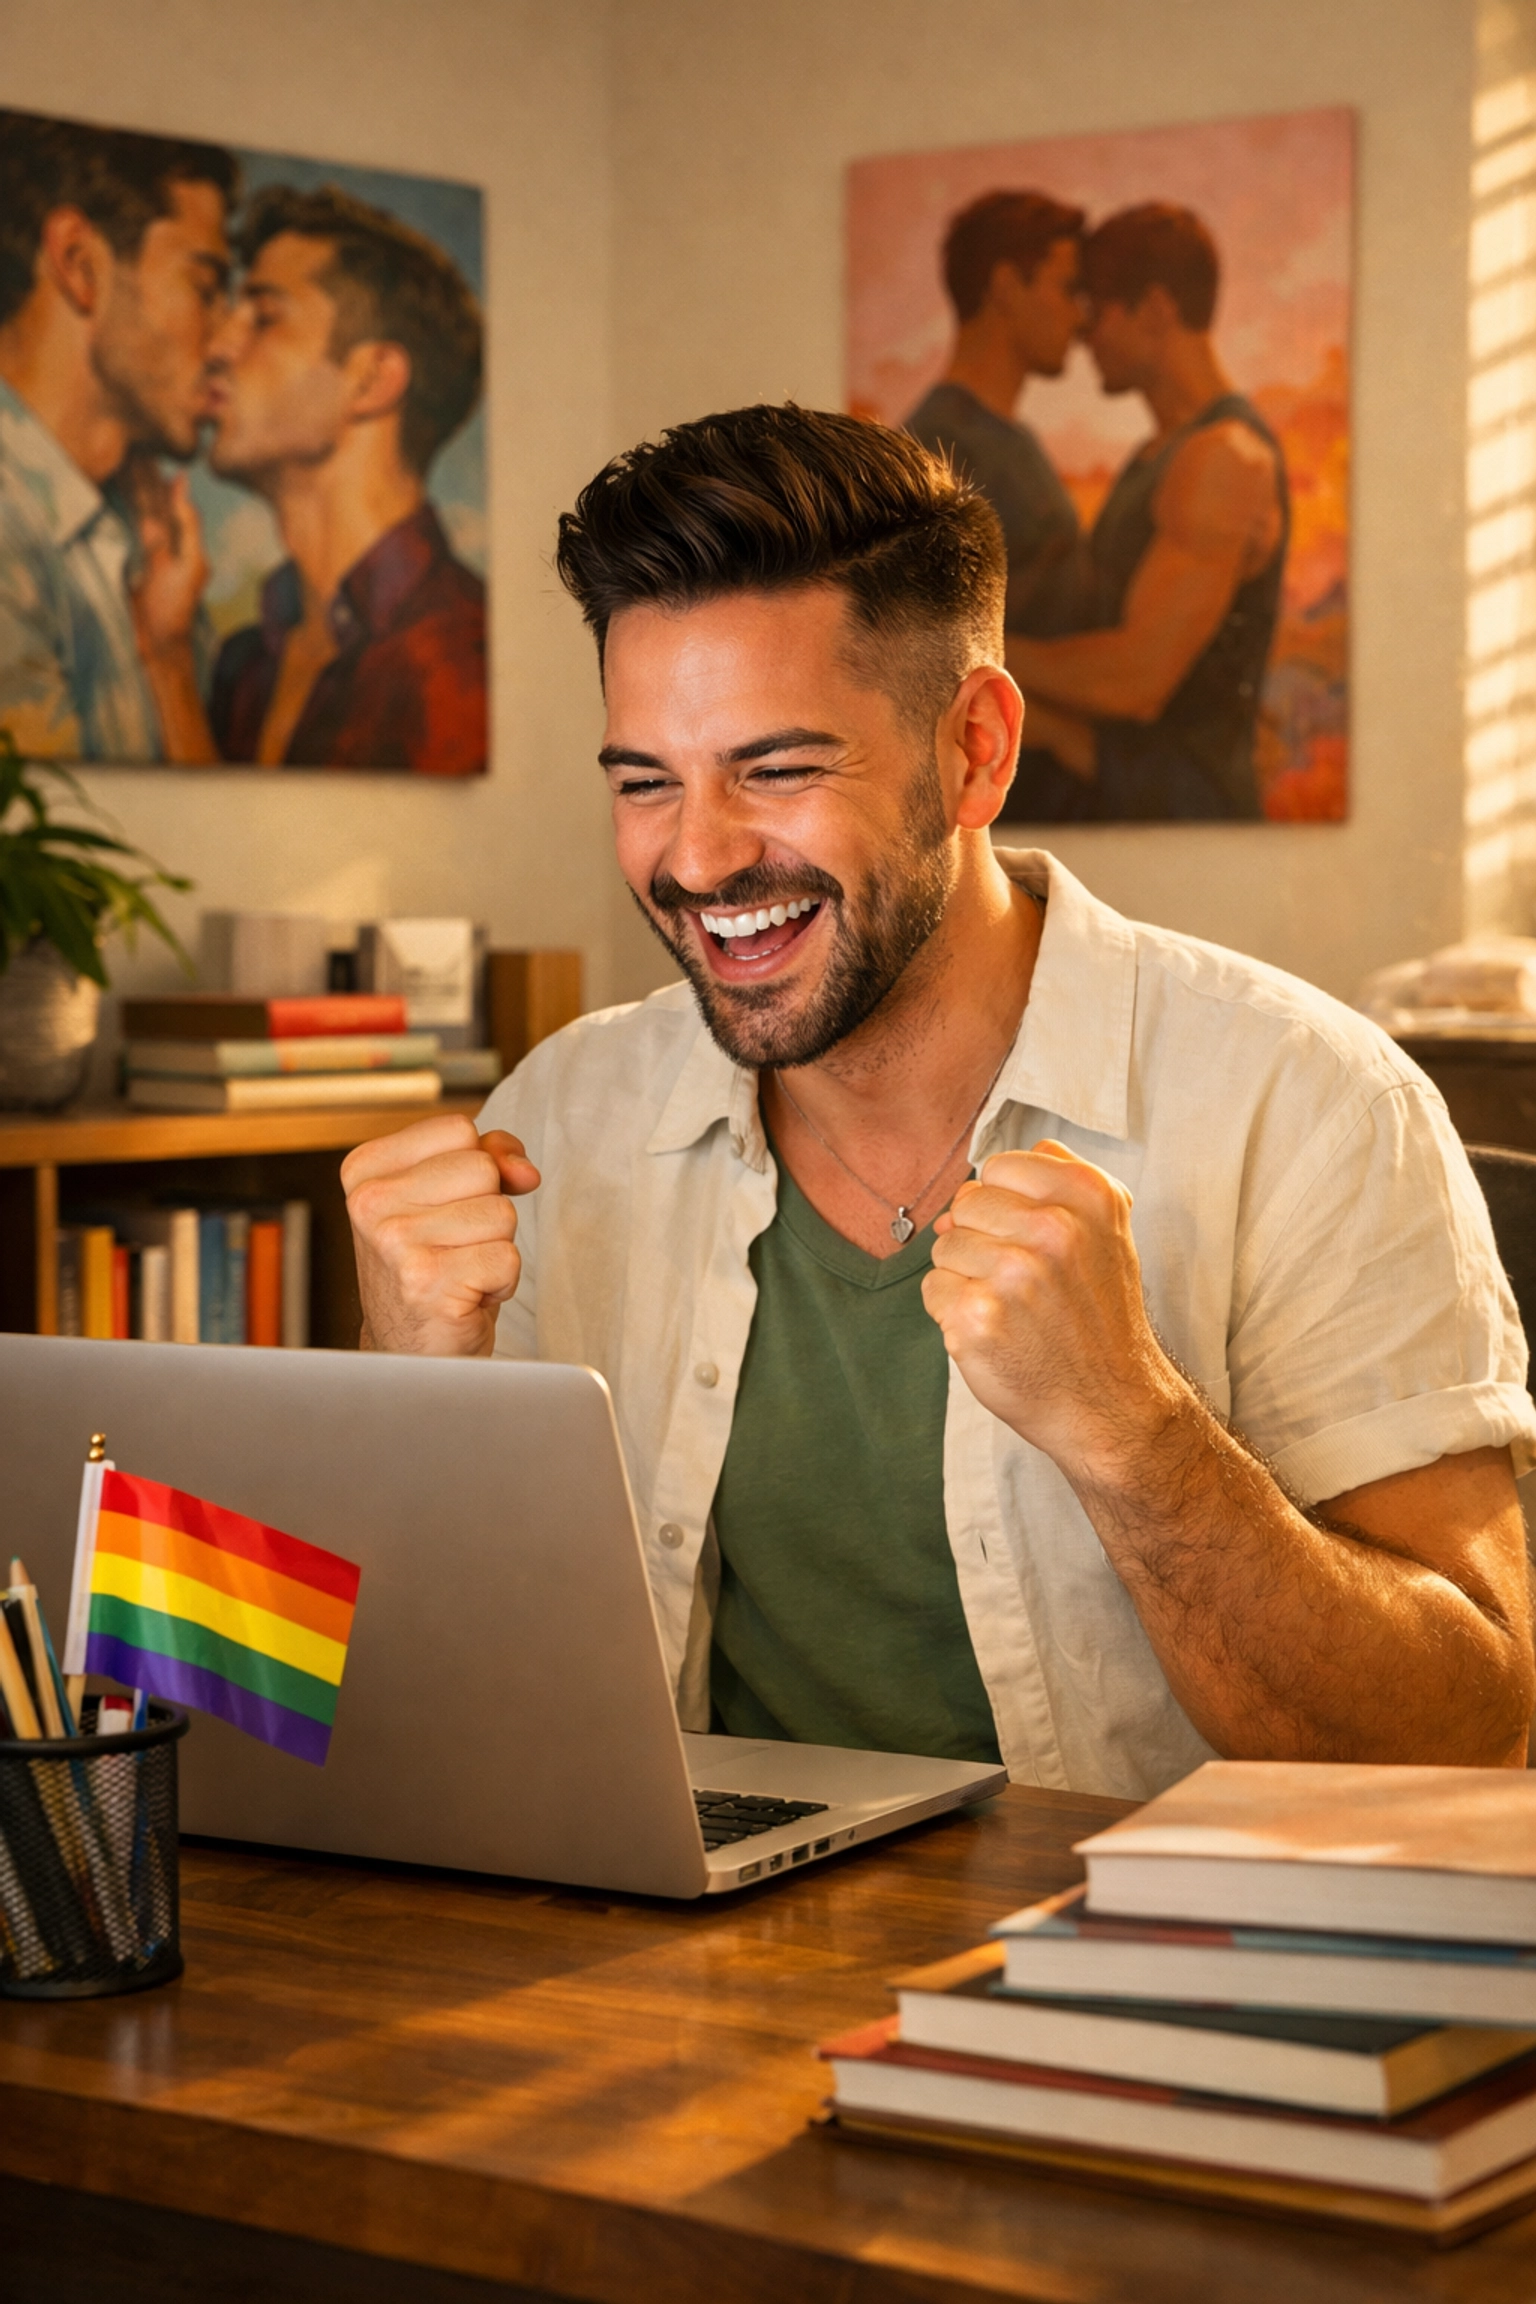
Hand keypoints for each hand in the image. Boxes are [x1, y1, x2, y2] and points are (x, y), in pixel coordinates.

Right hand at [128, 467, 208, 663]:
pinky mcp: (129, 561)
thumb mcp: (189, 564)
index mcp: (182, 540)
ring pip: (139, 510)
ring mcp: (146, 551)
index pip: (168, 501)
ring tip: (124, 457)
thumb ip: (187, 526)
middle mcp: (165, 542)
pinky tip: (115, 488)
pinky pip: (126, 526)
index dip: (159, 477)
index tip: (150, 448)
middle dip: (142, 475)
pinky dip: (122, 506)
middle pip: (151, 501)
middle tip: (131, 443)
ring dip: (131, 486)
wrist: (157, 644)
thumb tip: (183, 486)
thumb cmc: (176, 609)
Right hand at [342, 1114, 539, 1357]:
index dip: (474, 1168)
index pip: (459, 1129)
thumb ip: (488, 1156)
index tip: (446, 1208)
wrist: (412, 1349)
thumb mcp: (449, 1196)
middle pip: (482, 1168)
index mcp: (366, 1170)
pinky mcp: (427, 1281)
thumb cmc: (434, 1266)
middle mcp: (370, 1202)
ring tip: (459, 1271)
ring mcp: (395, 1242)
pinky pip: (507, 1257)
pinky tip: (466, 1295)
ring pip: (501, 1212)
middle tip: (453, 1246)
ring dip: (495, 1247)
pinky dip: (500, 1281)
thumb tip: (523, 1170)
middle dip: (487, 1209)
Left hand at [922, 1141, 1176, 1477]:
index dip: (1004, 1204)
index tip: (1030, 1238)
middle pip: (966, 1204)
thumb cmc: (1100, 1318)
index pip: (999, 1168)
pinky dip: (954, 1313)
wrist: (1111, 1404)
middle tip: (1023, 1283)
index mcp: (1087, 1196)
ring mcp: (1013, 1274)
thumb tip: (980, 1180)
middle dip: (982, 1239)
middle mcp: (1052, 1229)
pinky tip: (995, 1331)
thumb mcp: (1107, 1231)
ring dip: (966, 1277)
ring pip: (944, 1245)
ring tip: (1012, 1308)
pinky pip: (934, 1289)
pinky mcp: (977, 1318)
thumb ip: (1058, 1178)